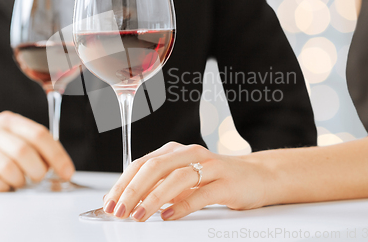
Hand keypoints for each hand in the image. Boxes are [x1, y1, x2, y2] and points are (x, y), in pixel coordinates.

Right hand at [0, 111, 74, 191]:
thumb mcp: (18, 140)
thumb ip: (38, 149)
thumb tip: (62, 169)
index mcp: (12, 121)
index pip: (40, 135)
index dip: (57, 155)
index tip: (67, 172)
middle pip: (24, 150)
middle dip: (37, 170)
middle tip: (38, 178)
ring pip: (7, 166)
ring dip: (19, 180)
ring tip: (19, 181)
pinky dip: (2, 186)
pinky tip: (4, 185)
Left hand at [102, 142, 269, 220]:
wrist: (258, 176)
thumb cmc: (216, 179)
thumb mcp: (185, 181)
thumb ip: (160, 188)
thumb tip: (130, 203)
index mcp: (176, 151)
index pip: (142, 163)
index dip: (123, 183)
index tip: (110, 202)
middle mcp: (190, 154)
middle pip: (155, 167)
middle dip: (132, 190)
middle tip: (119, 210)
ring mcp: (210, 166)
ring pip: (176, 178)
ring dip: (153, 198)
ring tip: (138, 215)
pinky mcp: (226, 182)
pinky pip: (201, 193)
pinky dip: (182, 206)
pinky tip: (168, 216)